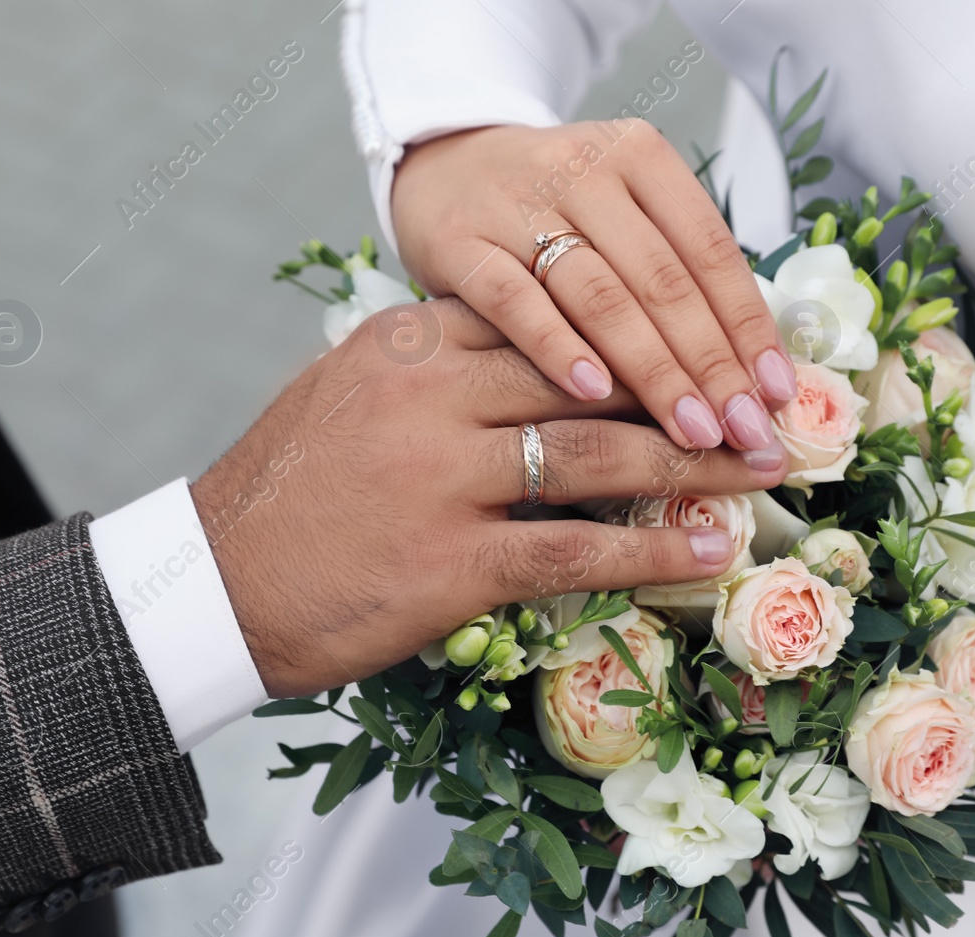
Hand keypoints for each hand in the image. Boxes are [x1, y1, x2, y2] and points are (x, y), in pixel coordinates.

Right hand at [192, 299, 788, 697]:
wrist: (213, 585)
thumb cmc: (287, 493)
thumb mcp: (348, 392)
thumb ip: (436, 366)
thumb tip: (529, 358)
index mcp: (409, 341)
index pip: (550, 314)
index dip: (640, 331)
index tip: (705, 343)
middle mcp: (431, 394)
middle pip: (591, 378)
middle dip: (688, 390)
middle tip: (761, 404)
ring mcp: (442, 478)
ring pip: (599, 457)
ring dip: (694, 465)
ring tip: (761, 468)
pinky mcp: (451, 563)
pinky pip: (576, 551)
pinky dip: (654, 553)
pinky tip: (711, 552)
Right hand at [392, 120, 796, 454]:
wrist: (439, 167)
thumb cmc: (552, 214)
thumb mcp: (620, 218)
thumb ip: (676, 277)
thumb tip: (755, 377)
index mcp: (640, 157)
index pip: (710, 249)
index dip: (749, 326)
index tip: (779, 394)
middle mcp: (583, 170)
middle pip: (663, 279)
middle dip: (712, 364)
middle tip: (746, 431)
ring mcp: (517, 204)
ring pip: (601, 296)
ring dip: (654, 371)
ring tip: (693, 432)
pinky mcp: (460, 242)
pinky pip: (516, 302)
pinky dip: (556, 347)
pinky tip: (593, 393)